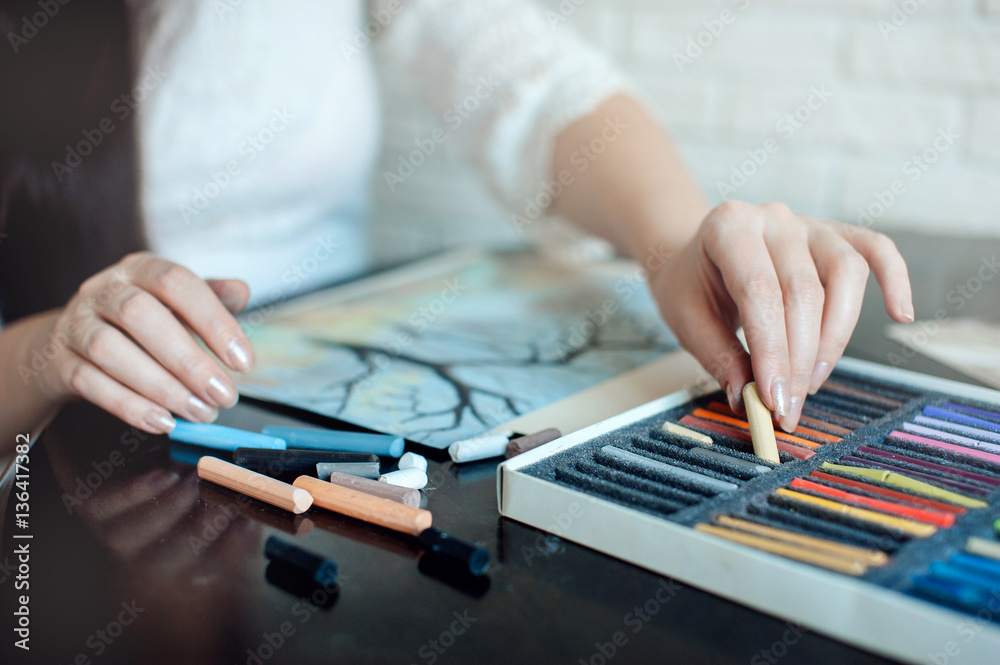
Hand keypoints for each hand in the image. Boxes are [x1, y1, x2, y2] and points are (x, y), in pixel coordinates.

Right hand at [30, 252, 254, 432]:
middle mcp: (103, 289)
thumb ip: (212, 298)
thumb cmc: (141, 323)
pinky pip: (89, 382)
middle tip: (224, 395)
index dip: (214, 320)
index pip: (177, 282)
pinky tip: (164, 422)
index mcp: (140, 268)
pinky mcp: (58, 362)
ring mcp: (76, 324)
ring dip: (161, 387)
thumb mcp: (177, 303)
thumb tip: (241, 291)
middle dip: (189, 361)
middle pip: (141, 315)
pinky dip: (128, 405)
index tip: (244, 361)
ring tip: (200, 412)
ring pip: (110, 350)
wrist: (70, 342)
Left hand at [649, 201, 912, 431]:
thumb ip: (718, 356)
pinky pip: (875, 249)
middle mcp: (773, 217)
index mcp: (729, 227)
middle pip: (803, 291)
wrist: (694, 254)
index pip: (760, 292)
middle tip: (789, 407)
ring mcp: (808, 223)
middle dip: (799, 359)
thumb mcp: (686, 319)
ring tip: (812, 382)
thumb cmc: (691, 285)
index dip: (772, 351)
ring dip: (835, 337)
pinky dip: (894, 278)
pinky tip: (900, 315)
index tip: (775, 400)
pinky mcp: (835, 234)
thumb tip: (748, 399)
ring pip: (845, 274)